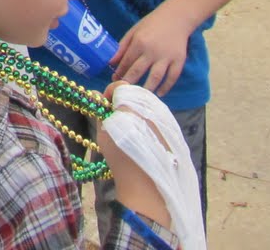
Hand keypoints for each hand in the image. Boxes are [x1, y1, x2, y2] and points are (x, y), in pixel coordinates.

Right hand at [96, 83, 173, 229]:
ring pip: (148, 104)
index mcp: (131, 104)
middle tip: (116, 116)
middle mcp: (151, 106)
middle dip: (124, 101)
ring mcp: (164, 117)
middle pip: (135, 94)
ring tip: (131, 128)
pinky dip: (149, 121)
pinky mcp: (173, 128)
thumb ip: (100, 111)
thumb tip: (97, 96)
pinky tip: (144, 137)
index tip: (105, 105)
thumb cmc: (120, 158)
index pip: (120, 86)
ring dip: (138, 110)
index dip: (110, 93)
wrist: (146, 183)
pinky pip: (158, 116)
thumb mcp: (103, 133)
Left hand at [109, 4, 195, 95]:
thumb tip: (111, 62)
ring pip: (155, 77)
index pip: (126, 62)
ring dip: (146, 89)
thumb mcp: (134, 31)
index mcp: (139, 42)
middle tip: (123, 92)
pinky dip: (166, 87)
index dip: (119, 72)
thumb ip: (122, 46)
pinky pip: (172, 77)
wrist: (177, 18)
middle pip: (138, 71)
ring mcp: (166, 57)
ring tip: (140, 96)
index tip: (114, 81)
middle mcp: (152, 51)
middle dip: (129, 83)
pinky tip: (159, 94)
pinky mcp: (179, 60)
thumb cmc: (152, 24)